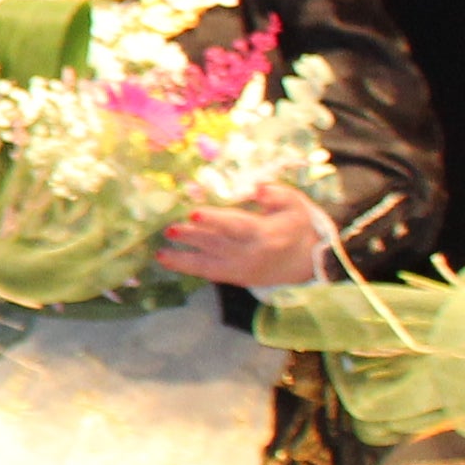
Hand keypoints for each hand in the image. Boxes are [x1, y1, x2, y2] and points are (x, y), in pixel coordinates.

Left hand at [158, 179, 330, 290]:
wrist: (305, 262)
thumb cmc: (295, 225)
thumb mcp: (295, 205)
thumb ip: (277, 195)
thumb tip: (256, 188)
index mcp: (266, 233)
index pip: (237, 226)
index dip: (215, 220)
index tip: (194, 212)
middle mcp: (251, 253)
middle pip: (217, 244)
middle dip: (192, 237)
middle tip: (169, 228)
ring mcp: (241, 268)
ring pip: (209, 262)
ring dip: (182, 256)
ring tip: (160, 250)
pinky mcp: (234, 276)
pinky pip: (208, 272)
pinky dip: (185, 266)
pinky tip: (164, 258)